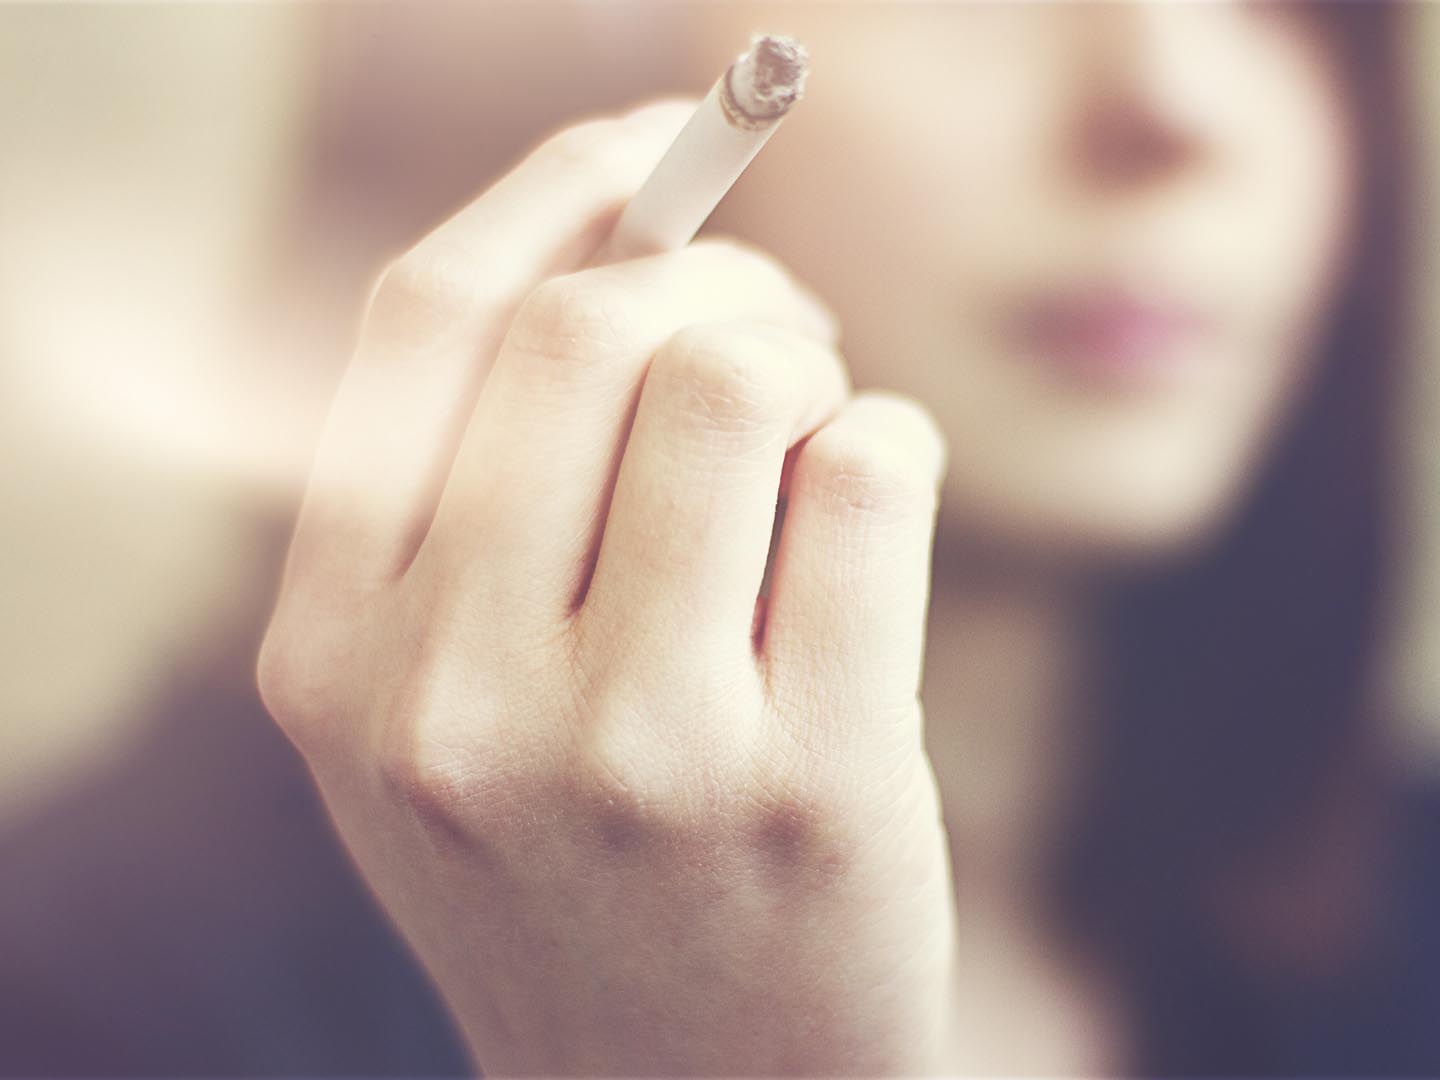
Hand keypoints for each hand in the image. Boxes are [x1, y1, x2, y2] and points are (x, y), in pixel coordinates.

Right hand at [258, 98, 957, 1075]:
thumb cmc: (581, 876)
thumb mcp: (445, 715)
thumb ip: (476, 502)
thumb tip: (614, 235)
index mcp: (334, 660)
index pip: (424, 330)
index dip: (551, 190)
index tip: (648, 142)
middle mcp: (449, 700)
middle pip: (589, 328)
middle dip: (717, 276)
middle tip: (774, 326)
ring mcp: (628, 750)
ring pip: (736, 379)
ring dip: (807, 362)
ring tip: (818, 436)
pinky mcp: (804, 783)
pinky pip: (870, 471)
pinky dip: (894, 446)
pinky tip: (875, 517)